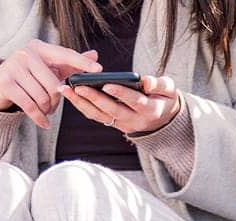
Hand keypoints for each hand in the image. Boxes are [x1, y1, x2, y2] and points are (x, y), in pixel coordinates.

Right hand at [0, 41, 101, 128]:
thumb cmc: (30, 76)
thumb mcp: (49, 68)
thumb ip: (71, 64)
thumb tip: (94, 55)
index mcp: (40, 48)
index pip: (65, 55)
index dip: (82, 63)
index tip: (99, 70)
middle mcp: (25, 53)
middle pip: (54, 86)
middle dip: (57, 101)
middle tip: (53, 106)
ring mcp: (12, 66)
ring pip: (42, 98)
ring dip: (47, 109)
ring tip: (45, 110)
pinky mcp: (4, 82)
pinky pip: (30, 106)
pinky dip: (39, 117)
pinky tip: (44, 123)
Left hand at [66, 76, 182, 135]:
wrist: (163, 120)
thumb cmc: (165, 99)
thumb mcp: (170, 90)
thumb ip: (160, 85)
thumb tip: (145, 82)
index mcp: (151, 111)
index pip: (135, 102)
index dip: (122, 94)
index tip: (107, 84)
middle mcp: (135, 121)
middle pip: (112, 110)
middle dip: (94, 98)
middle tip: (78, 86)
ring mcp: (122, 124)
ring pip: (100, 115)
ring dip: (81, 103)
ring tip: (65, 89)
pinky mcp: (113, 123)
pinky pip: (95, 116)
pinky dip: (81, 105)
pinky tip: (69, 94)